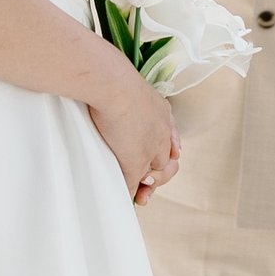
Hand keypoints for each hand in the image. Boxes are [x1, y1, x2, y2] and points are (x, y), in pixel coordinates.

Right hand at [88, 63, 180, 203]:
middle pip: (168, 163)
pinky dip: (129, 194)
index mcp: (162, 112)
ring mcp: (150, 149)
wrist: (111, 84)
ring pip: (155, 177)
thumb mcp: (124, 85)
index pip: (170, 142)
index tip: (153, 163)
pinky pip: (133, 185)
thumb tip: (104, 91)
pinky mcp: (136, 162)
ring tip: (140, 196)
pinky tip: (123, 198)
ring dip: (147, 189)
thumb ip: (121, 94)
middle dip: (158, 177)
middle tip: (146, 188)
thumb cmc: (108, 77)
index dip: (163, 156)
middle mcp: (162, 132)